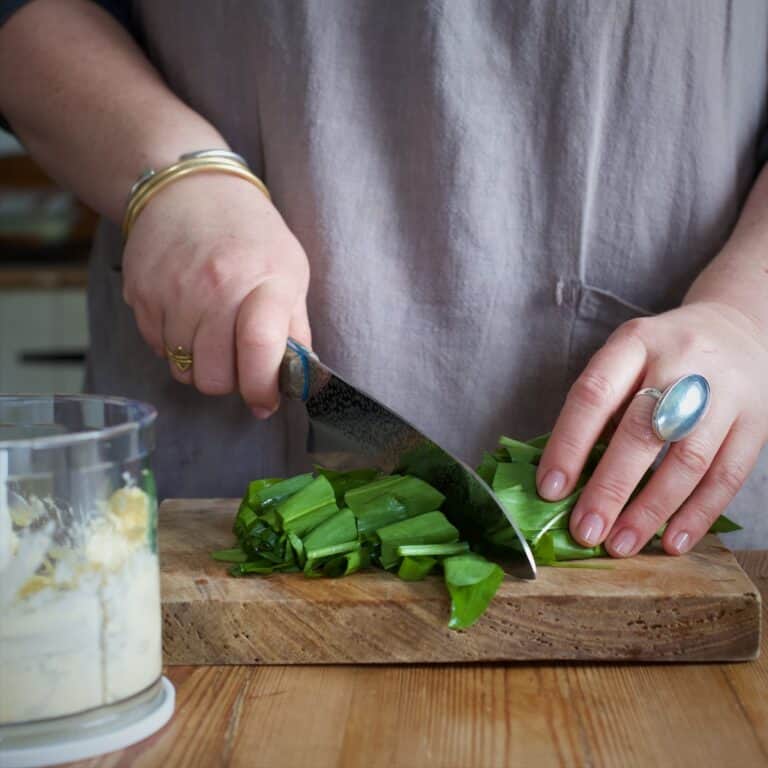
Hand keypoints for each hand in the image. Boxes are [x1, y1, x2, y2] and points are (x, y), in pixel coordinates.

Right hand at [122, 173, 310, 416]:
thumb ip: (295, 329)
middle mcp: (215, 287)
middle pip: (214, 376)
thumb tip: (297, 382)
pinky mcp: (140, 293)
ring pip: (182, 370)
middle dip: (229, 381)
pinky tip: (187, 315)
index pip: (260, 348)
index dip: (262, 388)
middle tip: (237, 360)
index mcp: (263, 281)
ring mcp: (172, 291)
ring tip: (212, 332)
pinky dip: (173, 344)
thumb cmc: (251, 235)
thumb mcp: (291, 272)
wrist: (191, 190)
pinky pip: (156, 348)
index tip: (264, 401)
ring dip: (200, 364)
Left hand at [536, 301, 767, 555]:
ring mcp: (725, 392)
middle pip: (641, 431)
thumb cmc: (663, 356)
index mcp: (635, 343)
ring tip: (621, 544)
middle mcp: (681, 362)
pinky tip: (672, 542)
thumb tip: (566, 480)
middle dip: (609, 488)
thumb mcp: (626, 360)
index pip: (594, 395)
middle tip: (585, 531)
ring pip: (688, 459)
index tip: (550, 489)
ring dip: (651, 510)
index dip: (568, 445)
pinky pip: (727, 476)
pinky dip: (698, 514)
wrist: (739, 328)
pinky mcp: (757, 421)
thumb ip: (601, 410)